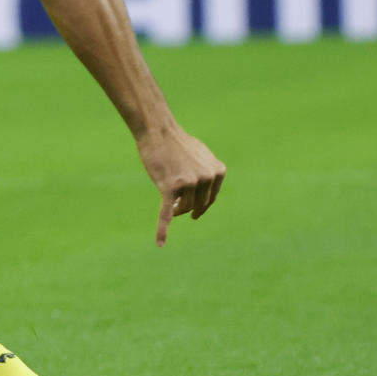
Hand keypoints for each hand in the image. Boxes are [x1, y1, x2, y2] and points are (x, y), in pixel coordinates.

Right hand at [137, 125, 225, 246]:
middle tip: (176, 206)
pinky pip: (166, 214)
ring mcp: (188, 184)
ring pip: (182, 208)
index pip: (210, 199)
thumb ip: (208, 175)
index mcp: (217, 172)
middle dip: (186, 208)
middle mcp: (206, 178)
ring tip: (169, 202)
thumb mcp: (202, 157)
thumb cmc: (178, 143)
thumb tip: (206, 194)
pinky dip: (163, 230)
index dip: (200, 205)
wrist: (158, 132)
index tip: (191, 210)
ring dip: (176, 209)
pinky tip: (161, 243)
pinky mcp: (169, 188)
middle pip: (197, 205)